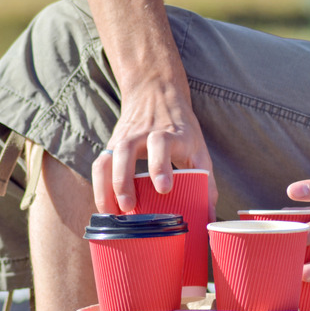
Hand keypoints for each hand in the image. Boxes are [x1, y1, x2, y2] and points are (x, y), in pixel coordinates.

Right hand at [91, 75, 217, 220]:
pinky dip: (99, 187)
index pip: (160, 143)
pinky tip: (105, 208)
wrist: (156, 93)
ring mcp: (123, 139)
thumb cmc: (181, 128)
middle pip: (126, 151)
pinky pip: (100, 166)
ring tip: (113, 213)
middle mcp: (142, 134)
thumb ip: (207, 180)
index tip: (164, 188)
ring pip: (108, 158)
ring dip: (107, 186)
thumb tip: (210, 216)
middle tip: (129, 206)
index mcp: (168, 133)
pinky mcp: (111, 146)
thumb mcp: (199, 148)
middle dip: (124, 180)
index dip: (160, 165)